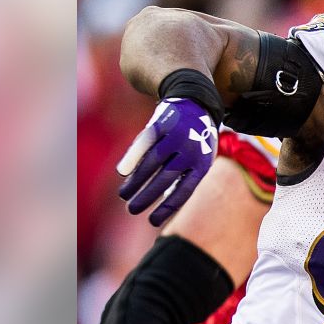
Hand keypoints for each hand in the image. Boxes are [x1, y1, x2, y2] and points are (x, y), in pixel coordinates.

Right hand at [117, 98, 219, 225]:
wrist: (195, 102)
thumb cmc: (196, 139)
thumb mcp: (198, 159)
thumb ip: (184, 179)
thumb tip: (168, 206)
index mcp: (201, 164)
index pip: (183, 191)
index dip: (167, 207)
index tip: (152, 221)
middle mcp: (190, 150)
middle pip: (165, 179)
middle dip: (147, 197)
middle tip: (132, 210)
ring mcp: (175, 136)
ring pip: (151, 162)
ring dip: (136, 181)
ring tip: (124, 195)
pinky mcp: (161, 124)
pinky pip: (144, 142)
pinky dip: (132, 156)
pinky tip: (121, 172)